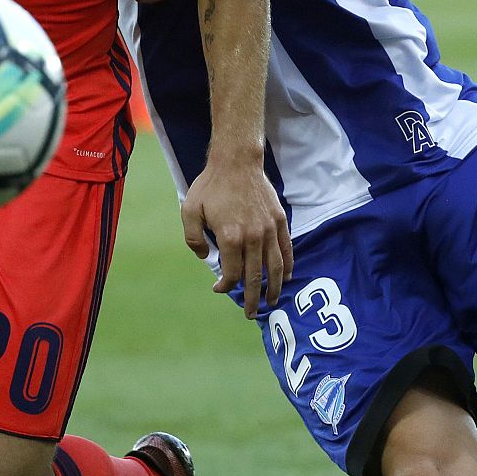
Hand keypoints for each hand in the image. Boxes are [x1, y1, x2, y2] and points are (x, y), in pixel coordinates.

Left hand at [180, 155, 292, 318]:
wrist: (237, 161)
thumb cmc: (211, 186)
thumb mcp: (189, 210)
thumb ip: (193, 239)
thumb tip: (206, 258)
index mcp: (230, 237)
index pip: (232, 274)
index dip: (225, 286)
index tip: (219, 288)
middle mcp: (252, 237)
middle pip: (255, 277)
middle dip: (252, 299)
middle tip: (249, 314)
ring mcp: (269, 229)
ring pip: (274, 267)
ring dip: (274, 288)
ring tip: (272, 302)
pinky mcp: (279, 221)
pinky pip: (286, 249)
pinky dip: (287, 266)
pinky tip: (285, 277)